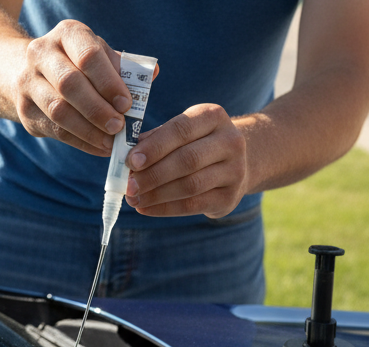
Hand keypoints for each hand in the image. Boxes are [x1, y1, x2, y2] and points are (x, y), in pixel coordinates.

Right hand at [10, 19, 131, 155]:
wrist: (34, 73)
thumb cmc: (79, 65)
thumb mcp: (101, 58)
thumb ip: (124, 68)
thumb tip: (153, 74)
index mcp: (67, 34)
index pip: (88, 56)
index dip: (109, 82)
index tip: (127, 104)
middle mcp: (41, 53)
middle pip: (70, 84)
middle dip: (98, 109)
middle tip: (119, 127)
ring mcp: (27, 81)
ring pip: (58, 110)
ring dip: (89, 130)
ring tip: (111, 142)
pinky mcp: (24, 109)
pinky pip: (55, 129)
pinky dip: (81, 141)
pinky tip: (99, 147)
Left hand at [124, 103, 248, 218]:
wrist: (240, 161)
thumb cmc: (198, 143)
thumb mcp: (183, 131)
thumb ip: (156, 139)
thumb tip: (127, 155)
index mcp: (213, 117)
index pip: (181, 130)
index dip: (155, 147)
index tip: (131, 161)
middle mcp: (230, 142)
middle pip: (187, 160)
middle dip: (154, 174)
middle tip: (129, 185)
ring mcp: (235, 171)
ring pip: (191, 185)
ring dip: (157, 194)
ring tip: (134, 199)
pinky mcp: (230, 197)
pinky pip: (194, 205)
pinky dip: (166, 208)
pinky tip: (146, 208)